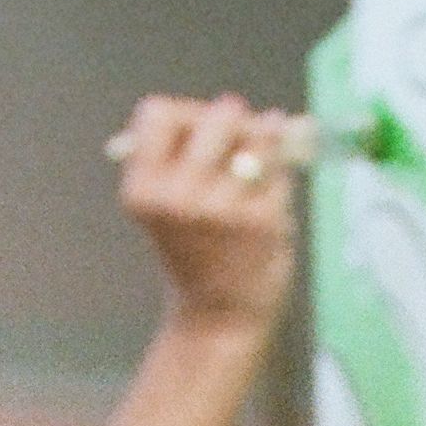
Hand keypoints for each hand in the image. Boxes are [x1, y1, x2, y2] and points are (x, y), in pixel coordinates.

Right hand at [112, 91, 306, 335]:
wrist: (219, 316)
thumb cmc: (197, 249)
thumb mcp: (169, 202)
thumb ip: (189, 153)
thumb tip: (244, 109)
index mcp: (143, 190)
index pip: (156, 113)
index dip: (184, 115)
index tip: (196, 135)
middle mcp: (178, 197)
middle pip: (218, 115)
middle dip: (234, 121)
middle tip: (238, 142)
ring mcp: (223, 208)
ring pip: (259, 135)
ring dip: (264, 141)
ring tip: (257, 165)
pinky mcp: (264, 220)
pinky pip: (282, 168)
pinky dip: (282, 170)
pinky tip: (272, 188)